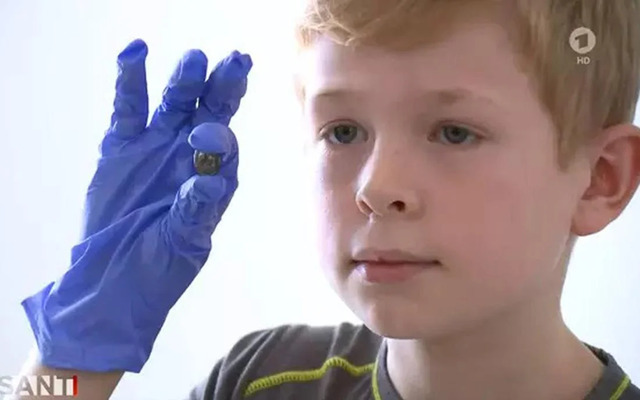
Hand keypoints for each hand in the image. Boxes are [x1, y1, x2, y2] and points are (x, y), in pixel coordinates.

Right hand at [21, 39, 251, 372]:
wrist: (112, 282)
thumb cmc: (158, 269)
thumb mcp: (183, 244)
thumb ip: (194, 212)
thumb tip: (208, 183)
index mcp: (214, 179)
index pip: (227, 146)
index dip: (221, 136)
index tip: (207, 135)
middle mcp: (189, 157)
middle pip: (211, 112)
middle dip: (223, 88)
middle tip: (236, 62)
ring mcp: (156, 147)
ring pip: (175, 104)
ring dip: (185, 80)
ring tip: (194, 59)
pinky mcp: (122, 147)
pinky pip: (129, 108)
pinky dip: (131, 81)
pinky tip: (136, 53)